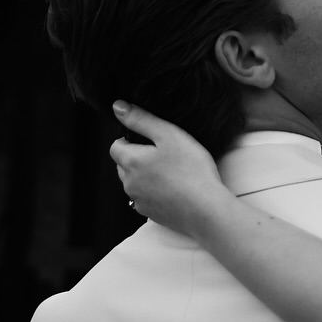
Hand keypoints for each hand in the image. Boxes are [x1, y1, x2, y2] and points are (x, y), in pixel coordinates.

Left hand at [110, 102, 232, 241]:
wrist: (206, 209)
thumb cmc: (191, 169)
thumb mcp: (169, 134)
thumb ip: (141, 119)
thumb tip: (117, 107)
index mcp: (131, 161)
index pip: (115, 147)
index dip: (130, 139)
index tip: (151, 140)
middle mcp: (129, 183)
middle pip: (123, 165)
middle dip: (136, 157)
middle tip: (164, 154)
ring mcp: (139, 201)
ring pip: (133, 183)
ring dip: (144, 176)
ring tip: (171, 171)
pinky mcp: (150, 214)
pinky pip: (145, 198)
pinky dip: (154, 192)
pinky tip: (173, 189)